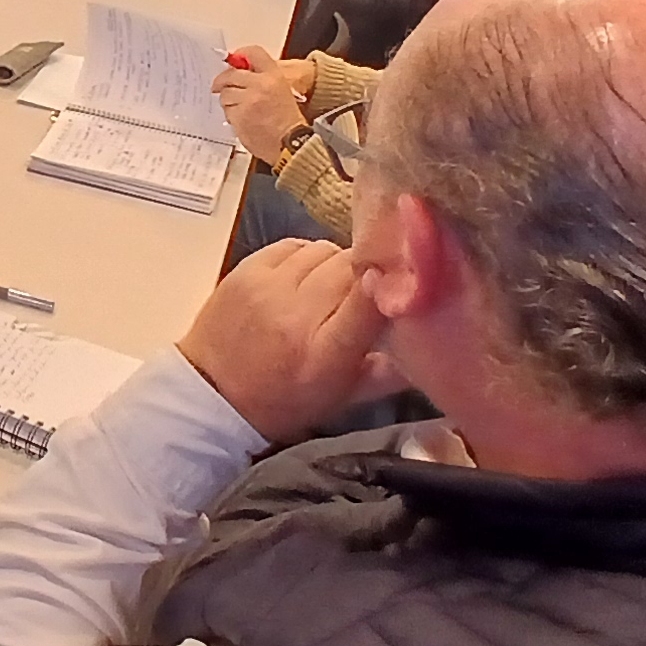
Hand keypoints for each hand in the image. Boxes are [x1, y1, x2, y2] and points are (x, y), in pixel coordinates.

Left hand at [178, 240, 397, 445]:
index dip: (392, 282)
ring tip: (333, 286)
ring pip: (324, 250)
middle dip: (367, 273)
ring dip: (336, 264)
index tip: (405, 278)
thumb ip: (388, 373)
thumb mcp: (341, 398)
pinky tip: (305, 277)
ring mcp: (267, 287)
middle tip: (368, 290)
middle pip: (351, 266)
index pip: (370, 299)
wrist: (211, 393)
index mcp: (325, 354)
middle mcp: (296, 314)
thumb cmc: (283, 401)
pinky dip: (306, 256)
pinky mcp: (245, 270)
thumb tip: (434, 346)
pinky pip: (293, 245)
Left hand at [210, 43, 311, 164]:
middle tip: (219, 86)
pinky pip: (226, 111)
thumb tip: (240, 70)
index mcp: (274, 76)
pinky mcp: (239, 116)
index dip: (240, 55)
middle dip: (223, 81)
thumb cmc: (287, 120)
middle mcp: (260, 84)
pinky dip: (231, 115)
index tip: (233, 61)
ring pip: (225, 94)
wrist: (289, 143)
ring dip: (228, 101)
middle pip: (231, 74)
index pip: (253, 53)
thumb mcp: (282, 90)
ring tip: (240, 109)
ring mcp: (248, 100)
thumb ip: (262, 78)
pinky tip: (242, 120)